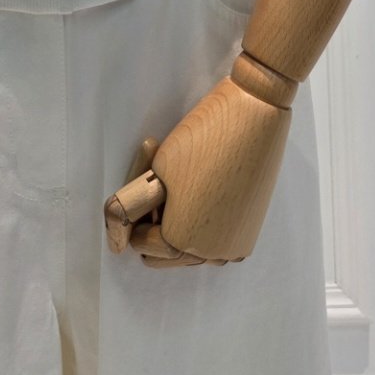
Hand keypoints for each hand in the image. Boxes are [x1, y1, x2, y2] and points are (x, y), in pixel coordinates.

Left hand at [103, 74, 291, 267]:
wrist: (255, 118)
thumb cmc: (200, 140)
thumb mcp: (154, 172)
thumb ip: (133, 206)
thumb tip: (119, 232)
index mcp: (178, 244)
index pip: (138, 241)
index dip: (137, 211)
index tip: (149, 182)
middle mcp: (209, 256)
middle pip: (162, 252)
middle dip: (156, 223)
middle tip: (164, 184)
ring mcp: (233, 248)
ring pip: (189, 249)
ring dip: (179, 224)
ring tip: (184, 186)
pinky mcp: (249, 234)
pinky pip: (213, 241)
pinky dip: (202, 224)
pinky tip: (204, 192)